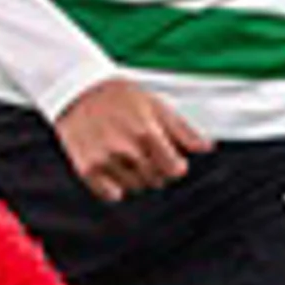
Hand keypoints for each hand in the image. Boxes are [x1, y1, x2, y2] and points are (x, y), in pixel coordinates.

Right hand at [53, 77, 212, 202]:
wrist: (77, 90)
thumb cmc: (120, 96)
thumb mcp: (155, 105)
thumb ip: (182, 130)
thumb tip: (206, 147)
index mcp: (146, 133)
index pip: (175, 170)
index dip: (176, 165)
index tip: (171, 158)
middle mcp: (125, 150)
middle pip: (156, 181)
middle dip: (157, 169)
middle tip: (145, 151)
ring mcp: (104, 161)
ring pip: (135, 188)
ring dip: (136, 176)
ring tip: (126, 154)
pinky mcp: (86, 169)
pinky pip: (112, 194)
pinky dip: (115, 186)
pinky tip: (112, 165)